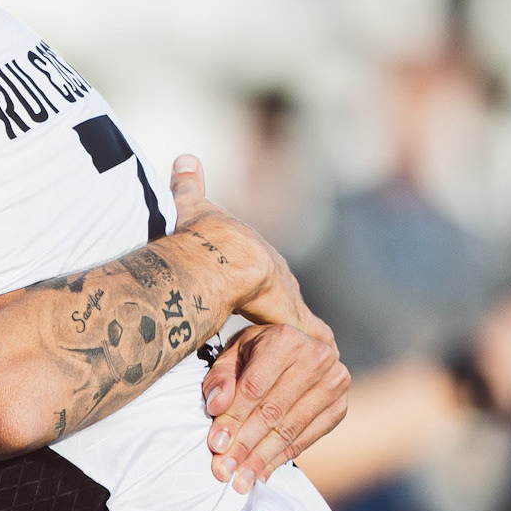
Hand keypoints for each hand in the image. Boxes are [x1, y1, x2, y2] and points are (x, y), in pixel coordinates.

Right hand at [168, 155, 333, 345]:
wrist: (221, 255)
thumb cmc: (202, 235)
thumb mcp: (191, 206)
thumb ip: (188, 185)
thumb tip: (186, 156)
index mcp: (254, 249)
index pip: (263, 265)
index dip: (259, 279)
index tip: (256, 289)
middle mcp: (274, 269)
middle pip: (282, 289)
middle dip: (279, 304)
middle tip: (277, 324)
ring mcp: (285, 292)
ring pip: (297, 313)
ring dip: (299, 329)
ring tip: (305, 347)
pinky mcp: (291, 316)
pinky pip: (310, 332)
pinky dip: (316, 343)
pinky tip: (325, 355)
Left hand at [200, 324, 349, 490]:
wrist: (299, 350)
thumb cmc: (257, 352)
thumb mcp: (233, 353)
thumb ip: (221, 377)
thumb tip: (216, 406)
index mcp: (285, 339)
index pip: (254, 388)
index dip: (233, 419)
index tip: (215, 445)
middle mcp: (316, 358)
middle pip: (273, 412)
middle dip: (245, 445)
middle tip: (224, 470)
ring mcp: (334, 383)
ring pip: (290, 429)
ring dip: (262, 458)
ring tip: (240, 479)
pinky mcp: (340, 407)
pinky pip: (307, 438)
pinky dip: (282, 457)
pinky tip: (262, 472)